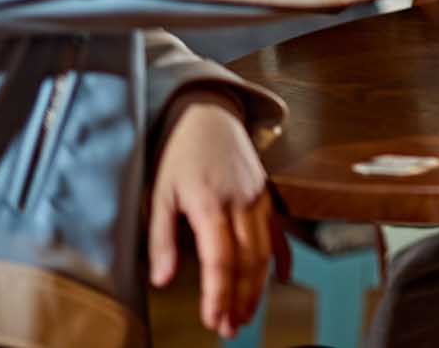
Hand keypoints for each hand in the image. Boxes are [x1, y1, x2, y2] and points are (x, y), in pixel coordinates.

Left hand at [148, 88, 282, 338]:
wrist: (207, 113)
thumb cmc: (178, 153)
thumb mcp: (159, 193)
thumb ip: (162, 239)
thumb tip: (163, 280)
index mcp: (210, 202)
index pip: (220, 260)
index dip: (218, 294)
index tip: (213, 320)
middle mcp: (241, 201)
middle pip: (248, 262)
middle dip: (240, 300)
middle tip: (229, 328)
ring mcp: (258, 198)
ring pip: (265, 252)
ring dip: (257, 288)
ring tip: (245, 315)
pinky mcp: (266, 196)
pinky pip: (277, 234)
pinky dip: (279, 260)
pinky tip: (278, 283)